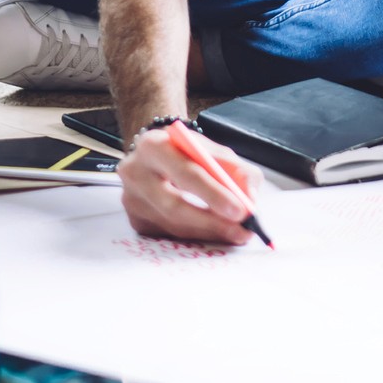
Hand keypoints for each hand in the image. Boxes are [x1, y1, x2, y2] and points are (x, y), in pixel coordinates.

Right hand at [118, 125, 262, 244]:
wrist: (156, 154)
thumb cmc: (187, 152)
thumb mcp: (214, 150)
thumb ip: (237, 170)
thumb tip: (250, 199)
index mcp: (154, 146)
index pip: (186, 173)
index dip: (214, 194)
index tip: (241, 211)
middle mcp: (135, 172)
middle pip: (174, 205)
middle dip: (212, 221)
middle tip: (241, 230)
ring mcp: (132, 199)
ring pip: (173, 226)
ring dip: (209, 233)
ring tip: (235, 233)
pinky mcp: (136, 220)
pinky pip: (170, 235)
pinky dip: (196, 236)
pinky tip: (213, 231)